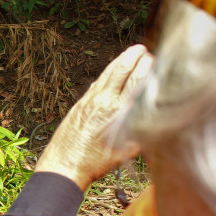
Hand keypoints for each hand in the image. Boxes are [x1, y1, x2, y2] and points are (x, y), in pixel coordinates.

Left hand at [35, 44, 152, 190]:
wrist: (63, 167)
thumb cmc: (95, 163)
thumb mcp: (127, 150)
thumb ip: (140, 130)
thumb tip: (151, 116)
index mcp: (117, 112)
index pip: (135, 82)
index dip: (145, 68)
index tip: (152, 59)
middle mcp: (102, 102)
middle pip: (120, 72)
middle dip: (131, 58)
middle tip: (141, 48)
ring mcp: (88, 102)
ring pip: (105, 76)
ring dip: (118, 63)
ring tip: (128, 54)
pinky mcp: (78, 105)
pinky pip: (94, 85)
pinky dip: (104, 76)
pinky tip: (108, 73)